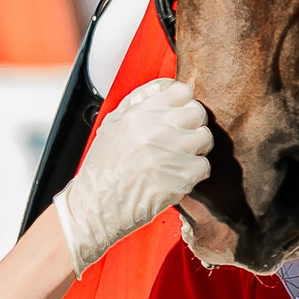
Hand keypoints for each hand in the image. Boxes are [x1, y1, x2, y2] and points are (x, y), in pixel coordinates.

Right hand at [54, 78, 214, 275]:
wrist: (93, 209)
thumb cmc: (102, 171)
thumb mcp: (112, 127)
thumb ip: (139, 105)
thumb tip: (165, 88)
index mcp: (137, 113)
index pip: (181, 91)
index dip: (183, 104)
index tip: (179, 116)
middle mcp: (154, 129)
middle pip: (197, 112)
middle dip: (192, 126)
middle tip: (181, 141)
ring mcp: (168, 152)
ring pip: (205, 138)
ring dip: (196, 150)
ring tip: (179, 160)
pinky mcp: (179, 177)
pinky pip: (204, 166)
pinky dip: (194, 174)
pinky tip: (177, 178)